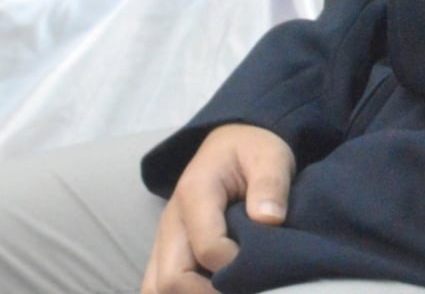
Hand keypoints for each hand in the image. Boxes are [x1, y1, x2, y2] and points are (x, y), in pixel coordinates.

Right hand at [142, 125, 294, 293]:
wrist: (230, 145)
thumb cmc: (251, 151)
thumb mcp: (269, 156)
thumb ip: (270, 184)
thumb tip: (269, 219)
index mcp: (194, 193)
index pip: (208, 249)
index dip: (235, 266)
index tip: (260, 265)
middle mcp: (171, 221)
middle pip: (170, 280)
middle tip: (242, 290)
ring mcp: (164, 239)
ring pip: (154, 289)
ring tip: (225, 292)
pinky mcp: (165, 252)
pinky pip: (155, 286)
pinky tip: (208, 292)